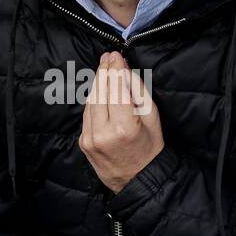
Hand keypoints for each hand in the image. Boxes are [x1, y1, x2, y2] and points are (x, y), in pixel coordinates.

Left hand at [78, 51, 163, 192]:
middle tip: (108, 56)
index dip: (115, 69)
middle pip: (100, 92)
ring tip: (104, 68)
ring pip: (90, 101)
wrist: (138, 180)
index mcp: (124, 127)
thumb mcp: (152, 118)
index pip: (115, 89)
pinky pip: (87, 114)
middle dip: (104, 72)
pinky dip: (93, 99)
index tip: (116, 55)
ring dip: (97, 83)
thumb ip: (137, 91)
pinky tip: (100, 89)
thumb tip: (123, 70)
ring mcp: (90, 139)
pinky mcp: (84, 142)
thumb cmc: (150, 148)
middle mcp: (103, 133)